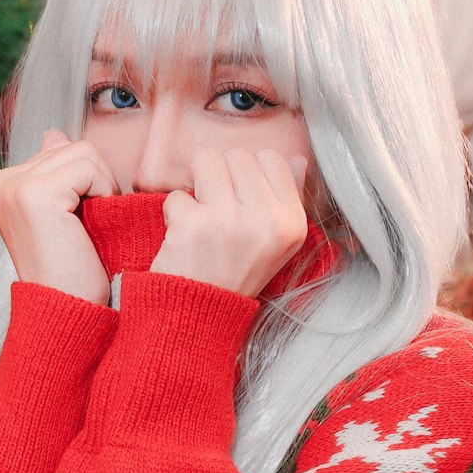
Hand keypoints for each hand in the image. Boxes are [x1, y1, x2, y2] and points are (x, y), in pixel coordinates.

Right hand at [0, 130, 117, 303]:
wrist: (67, 311)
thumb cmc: (72, 271)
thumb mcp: (62, 215)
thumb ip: (55, 172)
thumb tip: (54, 134)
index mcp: (3, 185)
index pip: (60, 149)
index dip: (85, 181)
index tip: (76, 222)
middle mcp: (1, 182)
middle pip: (72, 146)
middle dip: (94, 182)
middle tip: (86, 227)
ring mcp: (14, 186)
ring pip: (83, 152)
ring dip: (101, 187)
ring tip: (87, 226)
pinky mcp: (34, 193)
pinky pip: (89, 167)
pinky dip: (102, 193)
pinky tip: (87, 226)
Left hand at [150, 149, 308, 296]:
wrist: (200, 316)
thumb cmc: (236, 274)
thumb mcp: (276, 244)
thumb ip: (288, 199)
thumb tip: (297, 160)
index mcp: (292, 223)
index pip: (272, 159)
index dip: (248, 172)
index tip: (240, 198)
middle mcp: (267, 220)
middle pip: (237, 156)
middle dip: (219, 177)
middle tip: (217, 211)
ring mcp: (230, 222)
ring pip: (206, 161)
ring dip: (196, 186)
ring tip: (201, 216)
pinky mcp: (194, 225)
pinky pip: (176, 195)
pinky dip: (174, 213)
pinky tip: (184, 237)